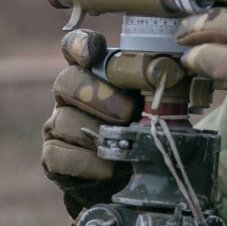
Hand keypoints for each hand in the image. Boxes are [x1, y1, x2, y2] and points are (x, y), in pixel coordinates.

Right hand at [41, 29, 139, 216]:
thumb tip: (173, 76)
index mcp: (93, 75)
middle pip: (67, 82)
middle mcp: (69, 95)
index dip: (80, 45)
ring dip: (95, 131)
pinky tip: (107, 166)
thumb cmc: (142, 133)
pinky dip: (86, 161)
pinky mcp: (53, 156)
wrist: (128, 180)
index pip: (75, 48)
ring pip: (63, 119)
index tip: (91, 53)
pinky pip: (59, 153)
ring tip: (122, 142)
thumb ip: (154, 88)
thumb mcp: (152, 106)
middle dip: (99, 96)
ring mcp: (57, 125)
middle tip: (128, 112)